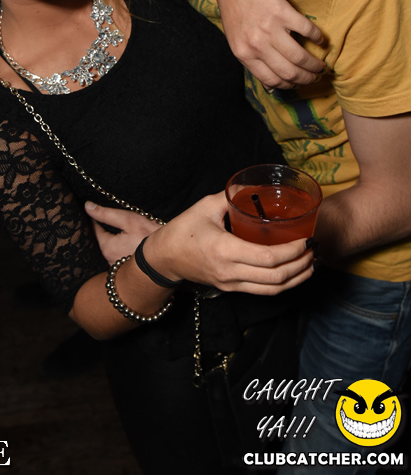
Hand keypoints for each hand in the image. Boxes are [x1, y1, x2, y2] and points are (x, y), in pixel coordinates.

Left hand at [85, 201, 159, 264]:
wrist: (171, 255)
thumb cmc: (149, 237)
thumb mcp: (128, 220)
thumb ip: (106, 214)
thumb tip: (87, 206)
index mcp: (107, 247)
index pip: (95, 230)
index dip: (96, 219)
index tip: (96, 211)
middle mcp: (110, 261)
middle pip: (104, 241)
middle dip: (106, 231)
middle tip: (112, 220)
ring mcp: (120, 268)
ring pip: (113, 250)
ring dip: (116, 242)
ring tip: (125, 233)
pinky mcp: (129, 271)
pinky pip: (121, 257)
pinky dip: (124, 250)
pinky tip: (132, 245)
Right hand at [145, 192, 313, 295]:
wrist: (164, 258)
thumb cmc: (182, 230)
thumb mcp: (205, 206)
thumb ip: (231, 196)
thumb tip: (253, 186)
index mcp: (225, 250)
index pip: (268, 258)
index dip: (293, 251)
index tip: (306, 239)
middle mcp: (230, 272)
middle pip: (276, 278)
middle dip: (301, 265)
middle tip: (314, 249)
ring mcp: (231, 284)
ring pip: (273, 290)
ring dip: (297, 279)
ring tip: (311, 263)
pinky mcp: (231, 288)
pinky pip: (263, 291)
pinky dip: (283, 284)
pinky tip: (293, 273)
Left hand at [216, 0, 323, 88]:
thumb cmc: (235, 9)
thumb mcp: (236, 40)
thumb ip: (252, 60)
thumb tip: (271, 85)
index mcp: (244, 53)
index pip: (271, 80)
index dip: (289, 85)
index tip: (298, 83)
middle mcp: (256, 44)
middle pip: (288, 72)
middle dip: (306, 78)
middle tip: (315, 76)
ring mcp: (269, 28)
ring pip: (299, 57)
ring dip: (314, 64)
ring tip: (321, 65)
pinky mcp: (282, 11)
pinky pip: (306, 30)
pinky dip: (317, 37)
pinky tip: (320, 40)